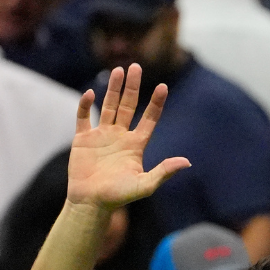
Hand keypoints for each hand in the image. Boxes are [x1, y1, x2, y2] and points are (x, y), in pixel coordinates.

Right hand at [67, 65, 190, 211]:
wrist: (91, 203)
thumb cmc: (118, 197)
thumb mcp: (145, 185)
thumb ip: (164, 172)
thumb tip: (187, 162)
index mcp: (136, 145)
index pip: (149, 119)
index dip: (156, 103)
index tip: (163, 86)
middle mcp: (120, 137)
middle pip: (128, 106)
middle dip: (132, 87)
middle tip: (136, 66)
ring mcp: (101, 136)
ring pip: (108, 106)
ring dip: (113, 89)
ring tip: (118, 70)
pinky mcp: (82, 139)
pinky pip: (84, 117)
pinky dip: (85, 105)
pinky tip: (90, 93)